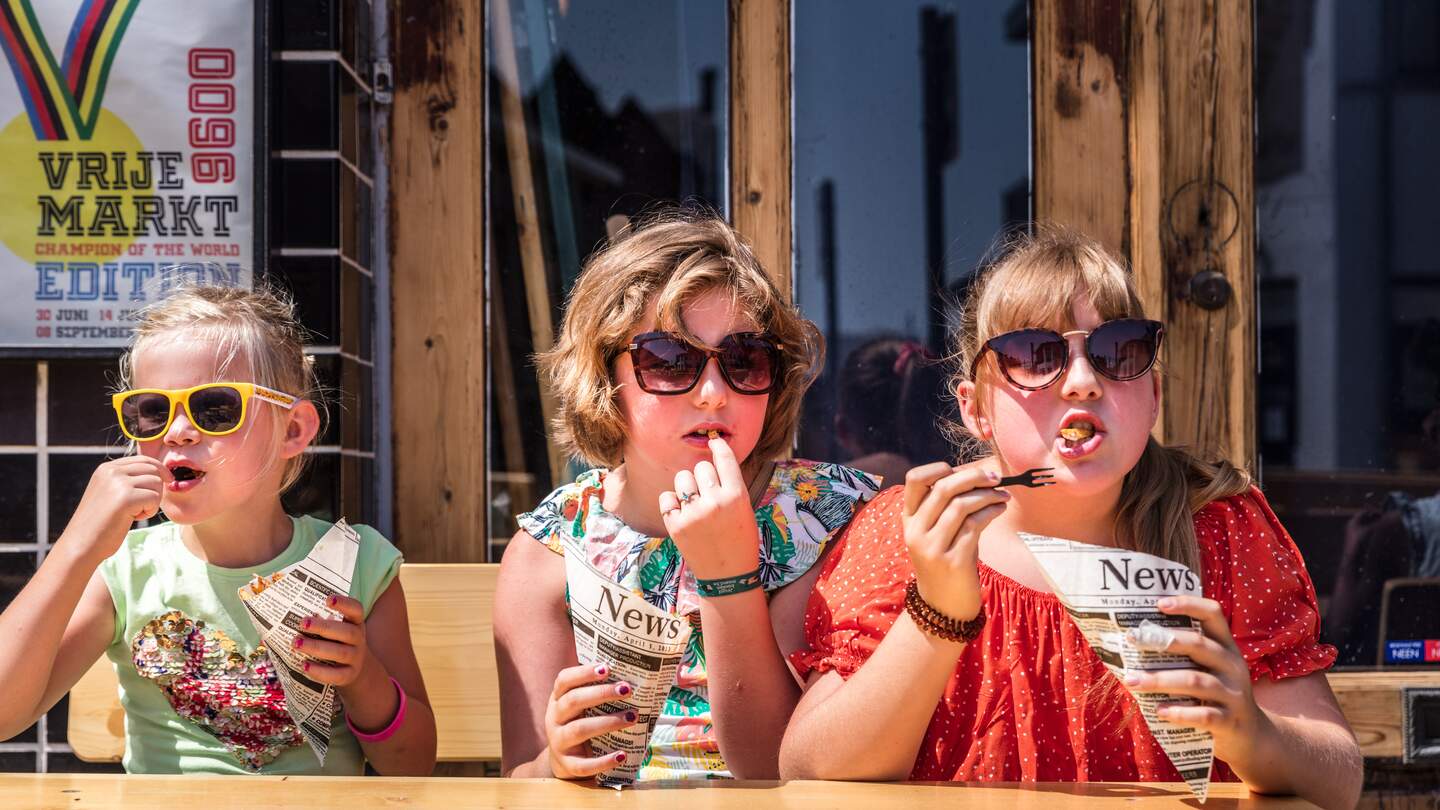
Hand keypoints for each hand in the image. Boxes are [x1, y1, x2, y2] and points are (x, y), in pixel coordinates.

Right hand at [62, 456, 166, 562]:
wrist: (81, 544)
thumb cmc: (100, 523)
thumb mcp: (110, 493)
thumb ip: (127, 480)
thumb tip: (160, 472)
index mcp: (106, 468)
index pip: (143, 460)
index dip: (160, 470)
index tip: (169, 481)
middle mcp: (111, 471)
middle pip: (153, 470)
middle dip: (156, 489)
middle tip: (142, 506)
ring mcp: (118, 483)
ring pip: (157, 483)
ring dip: (152, 501)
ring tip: (134, 513)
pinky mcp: (126, 497)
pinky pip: (155, 498)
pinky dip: (149, 511)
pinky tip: (132, 518)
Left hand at [295, 595, 370, 687]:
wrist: (355, 668)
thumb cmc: (337, 642)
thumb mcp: (336, 630)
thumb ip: (320, 622)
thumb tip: (288, 615)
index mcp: (355, 622)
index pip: (356, 609)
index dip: (344, 604)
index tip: (328, 599)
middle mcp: (359, 639)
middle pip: (347, 632)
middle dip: (324, 627)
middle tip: (302, 623)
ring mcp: (356, 658)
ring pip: (340, 653)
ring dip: (317, 647)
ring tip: (296, 643)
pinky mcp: (350, 675)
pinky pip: (337, 675)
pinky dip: (320, 671)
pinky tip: (304, 666)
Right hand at [544, 663, 638, 778]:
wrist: (565, 761)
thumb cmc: (580, 724)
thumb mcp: (582, 708)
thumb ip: (598, 693)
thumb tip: (632, 675)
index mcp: (558, 699)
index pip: (564, 680)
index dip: (583, 672)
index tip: (607, 667)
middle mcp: (554, 718)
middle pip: (573, 701)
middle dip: (601, 693)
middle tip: (627, 689)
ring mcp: (558, 742)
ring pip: (579, 729)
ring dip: (608, 722)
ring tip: (632, 717)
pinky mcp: (568, 765)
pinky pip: (585, 765)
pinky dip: (604, 761)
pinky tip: (622, 755)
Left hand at [658, 436, 760, 579]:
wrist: (728, 576)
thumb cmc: (741, 541)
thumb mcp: (746, 510)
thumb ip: (731, 485)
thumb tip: (715, 457)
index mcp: (737, 496)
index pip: (724, 458)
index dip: (718, 446)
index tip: (714, 442)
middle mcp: (715, 502)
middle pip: (701, 466)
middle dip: (703, 475)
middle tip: (707, 491)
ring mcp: (693, 514)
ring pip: (682, 478)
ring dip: (687, 485)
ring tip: (694, 502)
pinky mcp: (675, 525)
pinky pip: (666, 497)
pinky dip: (672, 502)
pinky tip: (682, 513)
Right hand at [901, 461, 1010, 622]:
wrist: (944, 607)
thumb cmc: (946, 563)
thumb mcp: (938, 534)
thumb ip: (947, 507)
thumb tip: (977, 477)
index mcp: (909, 520)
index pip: (914, 480)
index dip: (938, 468)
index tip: (962, 471)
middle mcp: (916, 532)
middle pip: (943, 488)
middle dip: (973, 477)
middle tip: (995, 477)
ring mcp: (933, 548)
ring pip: (962, 505)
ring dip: (988, 495)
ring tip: (1003, 495)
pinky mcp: (954, 561)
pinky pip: (975, 525)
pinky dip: (991, 511)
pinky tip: (1000, 509)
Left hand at [1122, 596, 1271, 762]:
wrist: (1252, 737)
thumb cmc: (1216, 697)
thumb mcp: (1209, 671)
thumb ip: (1184, 656)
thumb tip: (1134, 641)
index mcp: (1226, 647)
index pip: (1213, 614)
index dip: (1188, 604)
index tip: (1158, 604)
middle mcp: (1232, 665)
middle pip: (1199, 645)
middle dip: (1163, 641)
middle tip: (1131, 640)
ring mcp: (1234, 694)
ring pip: (1195, 681)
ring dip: (1160, 680)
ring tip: (1132, 681)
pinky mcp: (1230, 721)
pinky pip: (1204, 714)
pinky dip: (1179, 712)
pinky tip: (1159, 710)